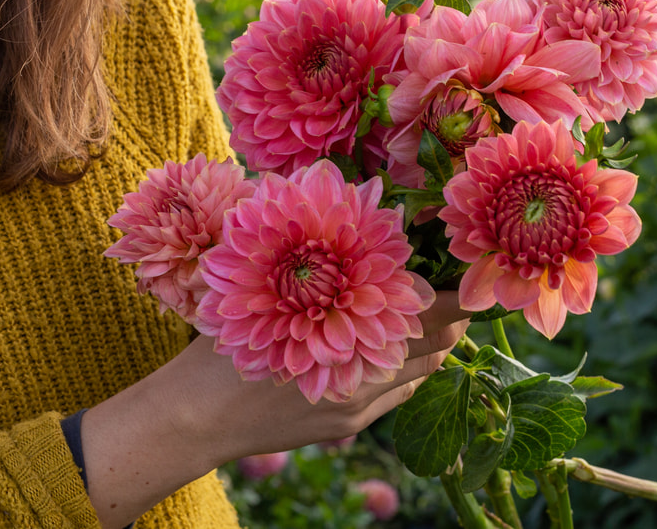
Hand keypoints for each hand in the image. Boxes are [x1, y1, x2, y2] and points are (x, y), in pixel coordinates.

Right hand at [79, 292, 468, 527]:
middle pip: (435, 342)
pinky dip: (412, 368)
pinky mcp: (350, 424)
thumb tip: (375, 231)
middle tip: (460, 291)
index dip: (448, 292)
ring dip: (435, 343)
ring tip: (437, 317)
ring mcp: (357, 403)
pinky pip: (400, 393)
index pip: (422, 309)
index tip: (461, 276)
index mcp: (340, 331)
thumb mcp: (266, 289)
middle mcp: (358, 373)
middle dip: (451, 317)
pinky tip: (402, 349)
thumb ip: (321, 265)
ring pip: (424, 370)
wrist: (195, 415)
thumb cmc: (226, 338)